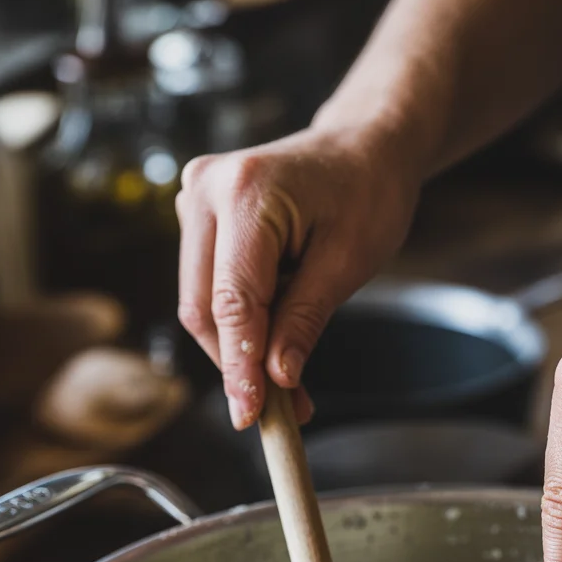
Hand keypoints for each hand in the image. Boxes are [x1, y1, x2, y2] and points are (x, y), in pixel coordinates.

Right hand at [175, 125, 420, 428]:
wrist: (363, 146)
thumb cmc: (367, 191)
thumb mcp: (348, 262)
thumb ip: (305, 320)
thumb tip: (276, 377)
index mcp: (245, 193)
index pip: (232, 301)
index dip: (240, 366)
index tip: (250, 415)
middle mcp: (205, 190)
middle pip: (203, 308)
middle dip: (239, 366)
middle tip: (282, 413)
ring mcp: (194, 201)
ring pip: (201, 305)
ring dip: (239, 351)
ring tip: (288, 386)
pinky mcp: (199, 218)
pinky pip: (210, 288)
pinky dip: (240, 326)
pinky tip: (274, 346)